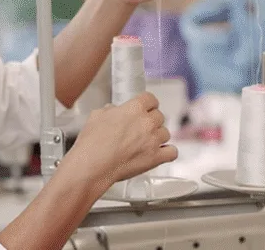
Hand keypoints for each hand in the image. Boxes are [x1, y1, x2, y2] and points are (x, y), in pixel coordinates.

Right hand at [61, 93, 177, 193]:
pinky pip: (172, 152)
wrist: (93, 165)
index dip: (147, 104)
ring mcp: (153, 140)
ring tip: (146, 142)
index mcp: (134, 108)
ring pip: (166, 133)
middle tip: (141, 128)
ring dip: (157, 136)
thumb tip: (113, 111)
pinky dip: (167, 152)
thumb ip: (109, 110)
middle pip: (159, 116)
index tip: (146, 108)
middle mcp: (147, 122)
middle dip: (151, 121)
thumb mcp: (96, 116)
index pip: (150, 99)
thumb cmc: (92, 142)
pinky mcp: (156, 158)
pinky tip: (159, 152)